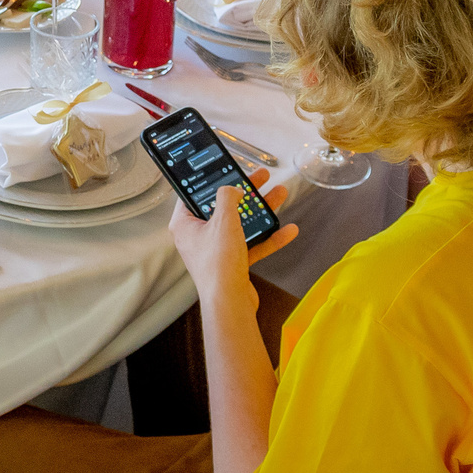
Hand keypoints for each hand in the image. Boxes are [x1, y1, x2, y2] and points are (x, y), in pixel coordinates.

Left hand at [168, 172, 298, 298]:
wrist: (230, 303)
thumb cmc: (219, 265)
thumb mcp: (224, 221)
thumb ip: (228, 197)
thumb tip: (231, 188)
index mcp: (185, 224)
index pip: (194, 194)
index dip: (211, 180)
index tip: (225, 169)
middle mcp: (197, 236)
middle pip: (222, 206)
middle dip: (245, 192)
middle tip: (260, 177)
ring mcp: (215, 250)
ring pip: (240, 224)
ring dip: (260, 211)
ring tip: (279, 194)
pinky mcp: (231, 262)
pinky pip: (251, 244)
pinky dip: (268, 238)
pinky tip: (287, 230)